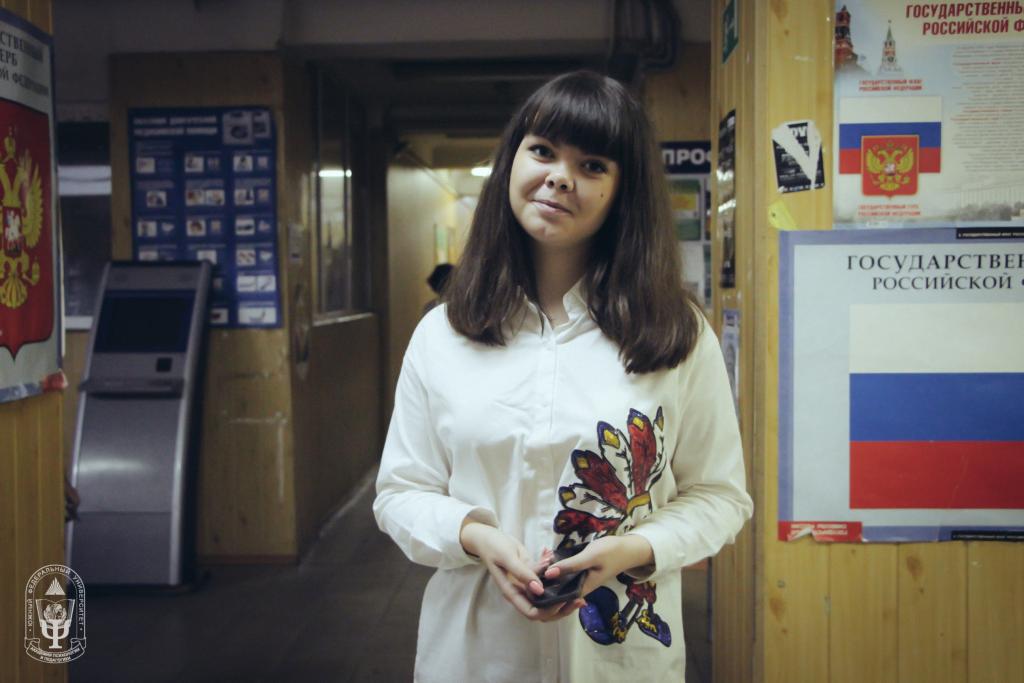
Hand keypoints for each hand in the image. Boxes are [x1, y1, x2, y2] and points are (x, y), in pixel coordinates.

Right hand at [460, 522, 584, 621]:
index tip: (563, 601)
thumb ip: (523, 573)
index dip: (549, 611)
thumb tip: (539, 590)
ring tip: (575, 578)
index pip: (533, 612)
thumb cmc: (493, 547)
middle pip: (543, 608)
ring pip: (547, 592)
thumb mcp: (507, 558)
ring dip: (560, 587)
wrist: (487, 536)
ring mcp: (527, 581)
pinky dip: (551, 567)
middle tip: (580, 598)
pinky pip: (545, 574)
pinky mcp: (531, 570)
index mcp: (513, 592)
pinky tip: (551, 554)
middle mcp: (521, 590)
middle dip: (562, 605)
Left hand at [543, 535, 653, 598]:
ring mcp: (578, 581)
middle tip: (538, 562)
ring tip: (542, 557)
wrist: (628, 549)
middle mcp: (577, 589)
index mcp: (580, 590)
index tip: (532, 579)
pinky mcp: (578, 574)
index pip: (555, 600)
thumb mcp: (590, 557)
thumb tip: (548, 574)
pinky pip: (562, 574)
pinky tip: (548, 555)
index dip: (541, 593)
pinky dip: (554, 566)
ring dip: (548, 571)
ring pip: (557, 582)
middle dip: (542, 580)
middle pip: (554, 592)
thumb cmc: (611, 553)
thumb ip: (570, 566)